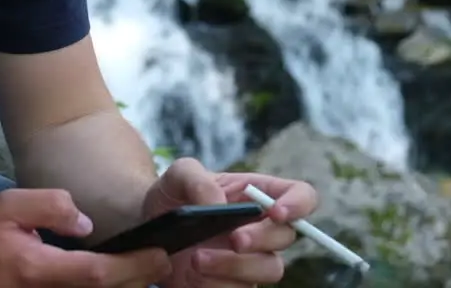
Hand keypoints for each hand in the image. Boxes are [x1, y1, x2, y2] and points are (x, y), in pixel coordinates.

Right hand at [0, 187, 172, 286]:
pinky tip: (122, 279)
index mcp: (36, 270)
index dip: (133, 266)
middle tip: (165, 261)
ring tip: (148, 270)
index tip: (159, 254)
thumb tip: (86, 222)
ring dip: (126, 287)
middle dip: (140, 280)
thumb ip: (50, 205)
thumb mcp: (8, 205)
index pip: (96, 273)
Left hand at [142, 158, 318, 286]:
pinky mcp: (233, 283)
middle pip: (287, 237)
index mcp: (258, 193)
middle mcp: (262, 228)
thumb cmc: (172, 195)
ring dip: (236, 266)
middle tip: (234, 239)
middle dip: (261, 238)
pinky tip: (190, 276)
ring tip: (196, 259)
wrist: (149, 227)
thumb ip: (197, 180)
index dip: (298, 204)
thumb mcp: (177, 174)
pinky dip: (216, 285)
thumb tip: (219, 205)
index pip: (301, 195)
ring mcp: (251, 259)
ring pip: (269, 269)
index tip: (277, 212)